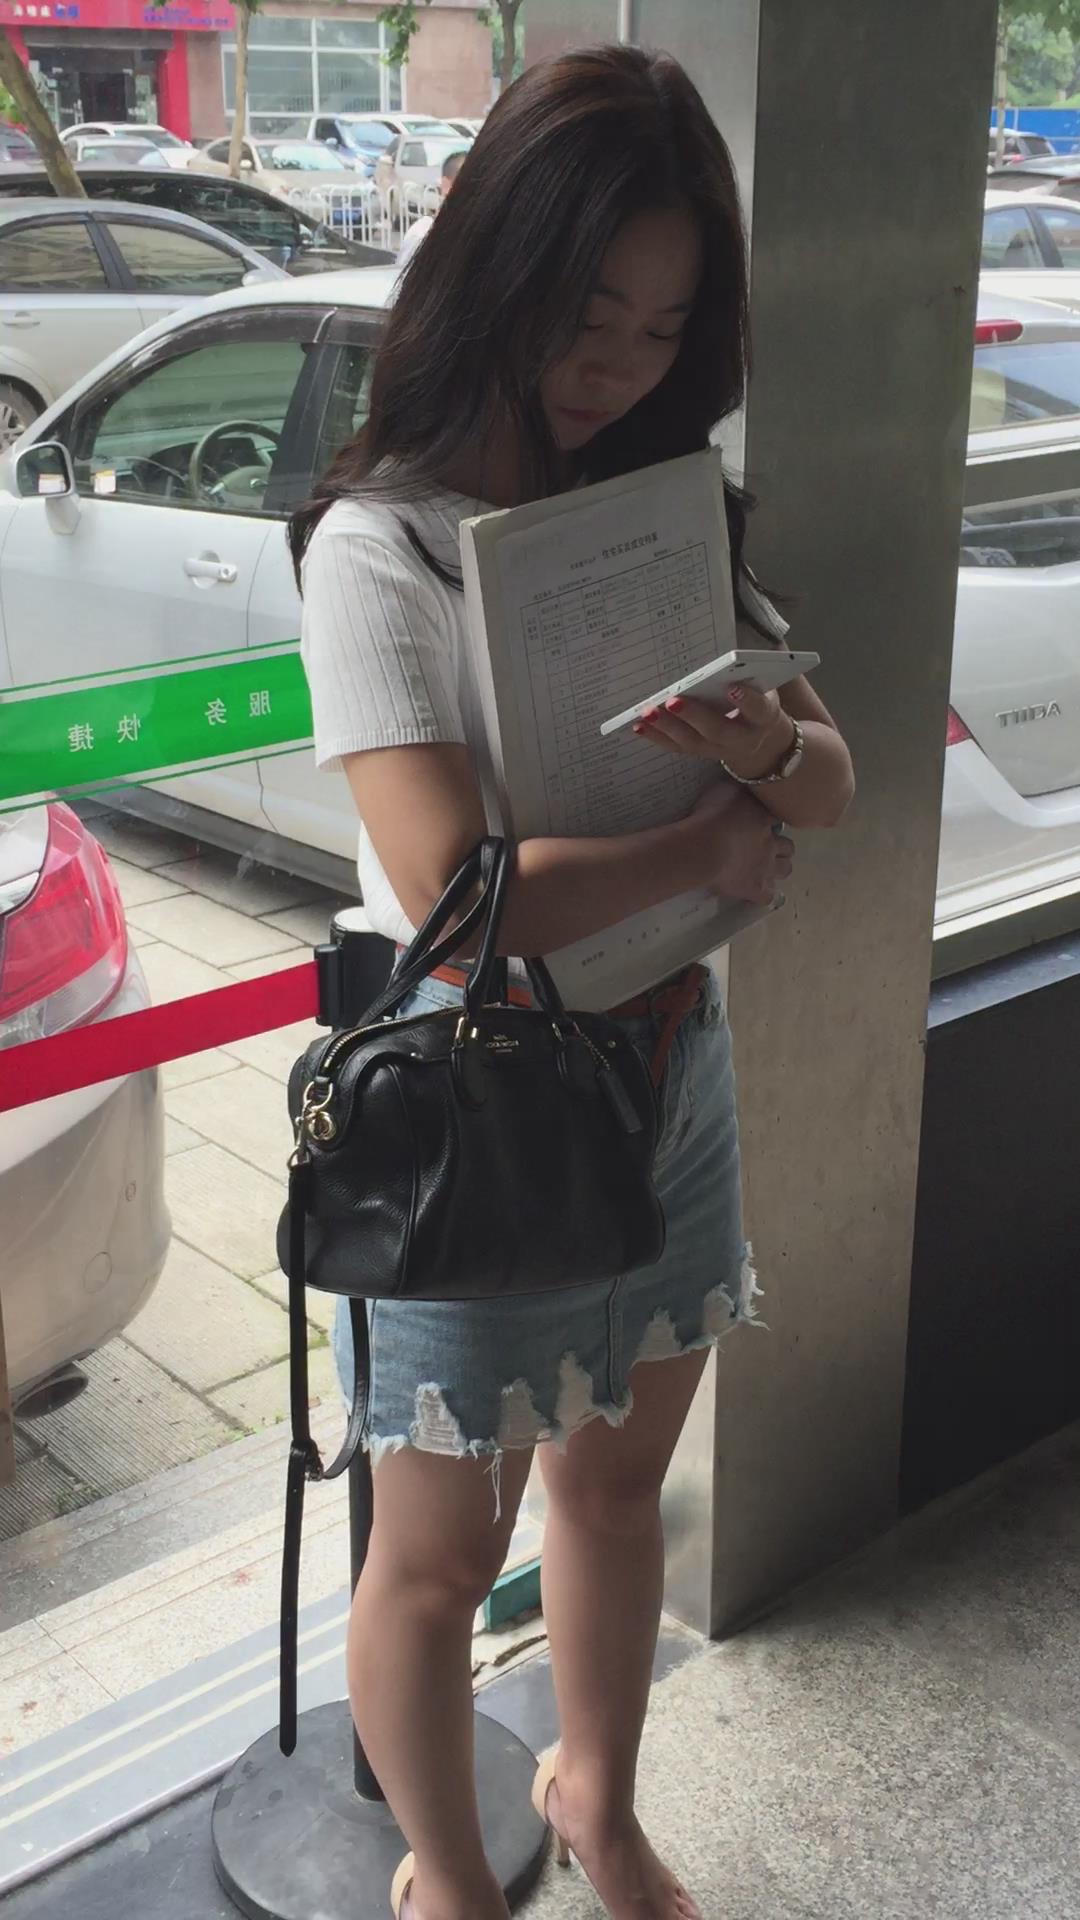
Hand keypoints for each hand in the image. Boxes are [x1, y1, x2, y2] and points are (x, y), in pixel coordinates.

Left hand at [635, 683, 795, 781]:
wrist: (758, 740)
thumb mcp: (762, 686)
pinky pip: (677, 747)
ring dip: (668, 727)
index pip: (758, 710)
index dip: (747, 701)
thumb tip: (722, 658)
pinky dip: (657, 736)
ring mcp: (720, 750)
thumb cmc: (756, 702)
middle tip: (672, 701)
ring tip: (648, 713)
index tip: (732, 687)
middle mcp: (743, 738)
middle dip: (694, 716)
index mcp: (764, 717)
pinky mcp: (701, 753)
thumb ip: (747, 675)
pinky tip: (639, 725)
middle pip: (718, 730)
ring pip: (693, 742)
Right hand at [689, 780, 793, 905]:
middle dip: (781, 846)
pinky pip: (767, 896)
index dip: (771, 820)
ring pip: (786, 869)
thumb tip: (746, 779)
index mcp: (765, 818)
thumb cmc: (711, 816)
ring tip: (766, 867)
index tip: (762, 820)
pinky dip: (764, 893)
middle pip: (789, 847)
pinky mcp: (755, 889)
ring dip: (779, 867)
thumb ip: (739, 786)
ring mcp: (766, 868)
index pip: (778, 817)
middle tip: (766, 846)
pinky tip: (756, 890)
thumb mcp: (726, 789)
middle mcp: (771, 844)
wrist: (703, 848)